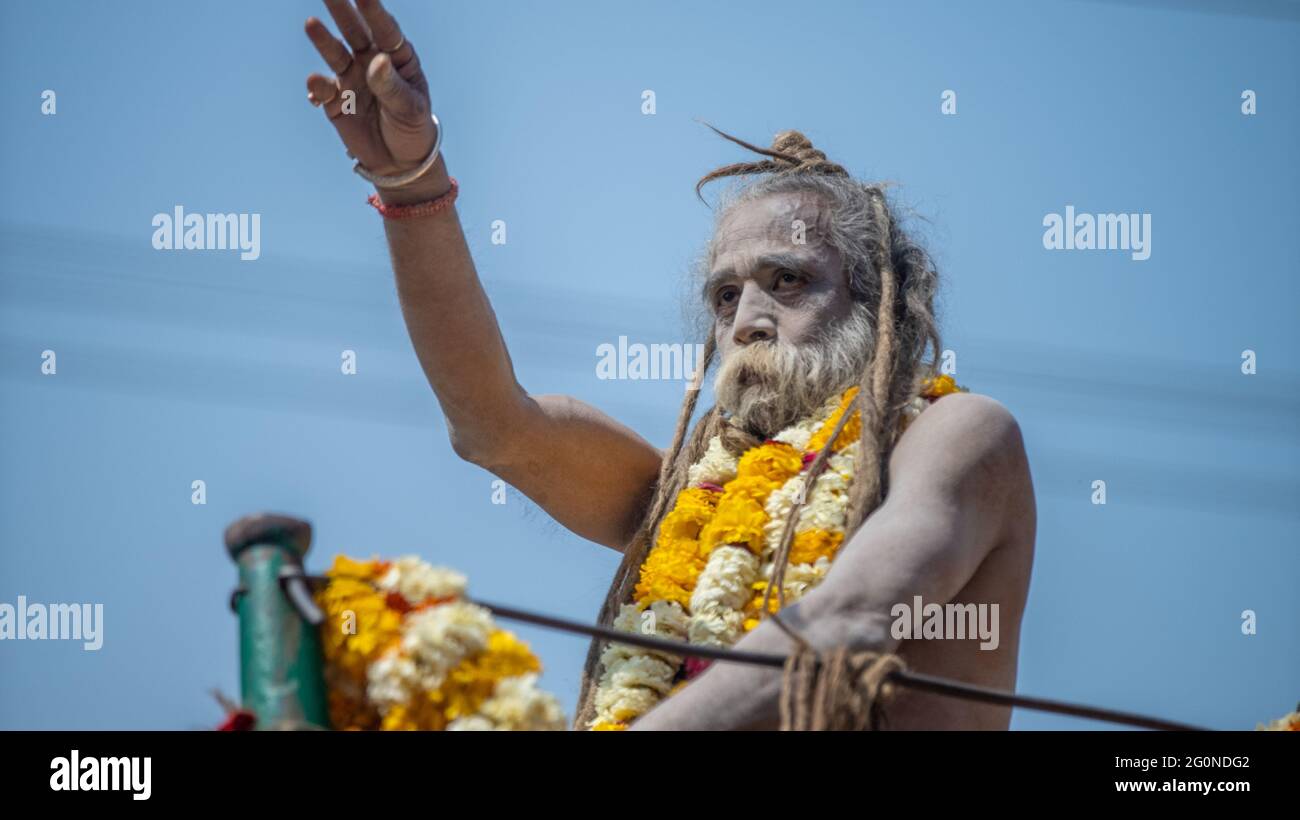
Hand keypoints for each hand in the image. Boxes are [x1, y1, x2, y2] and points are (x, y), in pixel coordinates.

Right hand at [304, 0, 442, 198]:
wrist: (399, 163)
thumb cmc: (412, 129)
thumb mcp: (409, 109)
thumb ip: (392, 86)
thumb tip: (377, 61)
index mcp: (397, 58)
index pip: (385, 30)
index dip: (374, 12)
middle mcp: (371, 61)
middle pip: (354, 30)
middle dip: (342, 9)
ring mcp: (351, 78)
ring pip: (334, 53)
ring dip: (323, 40)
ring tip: (312, 23)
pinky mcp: (334, 100)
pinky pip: (322, 89)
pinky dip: (317, 87)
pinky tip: (317, 86)